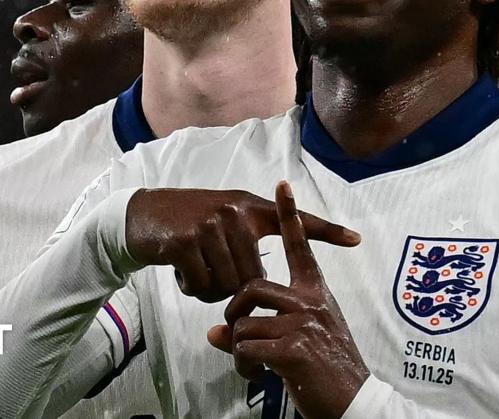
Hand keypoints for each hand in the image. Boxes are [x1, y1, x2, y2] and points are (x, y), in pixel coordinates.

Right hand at [125, 183, 360, 303]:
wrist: (141, 216)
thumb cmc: (188, 224)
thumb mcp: (224, 219)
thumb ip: (249, 237)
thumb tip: (268, 278)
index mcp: (250, 208)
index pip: (295, 221)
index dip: (327, 231)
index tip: (357, 239)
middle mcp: (235, 212)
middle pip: (253, 277)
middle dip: (233, 287)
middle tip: (210, 271)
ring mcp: (210, 226)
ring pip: (228, 286)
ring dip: (210, 289)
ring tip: (197, 269)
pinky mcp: (186, 242)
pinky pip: (203, 287)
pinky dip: (191, 288)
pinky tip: (181, 270)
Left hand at [207, 183, 368, 418]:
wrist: (353, 403)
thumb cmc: (328, 371)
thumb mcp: (302, 341)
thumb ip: (264, 328)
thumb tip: (217, 332)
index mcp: (316, 294)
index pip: (302, 246)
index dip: (290, 215)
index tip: (282, 185)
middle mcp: (310, 302)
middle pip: (251, 287)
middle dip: (234, 312)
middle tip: (240, 337)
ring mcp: (302, 324)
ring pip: (243, 324)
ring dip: (239, 350)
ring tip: (254, 366)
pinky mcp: (293, 350)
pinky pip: (246, 349)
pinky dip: (244, 367)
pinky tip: (259, 377)